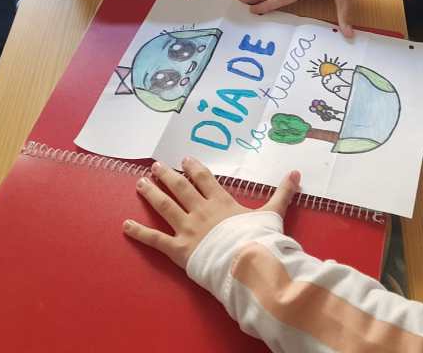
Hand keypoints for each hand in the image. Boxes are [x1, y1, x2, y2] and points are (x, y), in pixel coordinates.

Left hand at [124, 158, 299, 268]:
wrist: (246, 262)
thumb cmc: (259, 238)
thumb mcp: (273, 213)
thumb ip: (283, 193)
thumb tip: (296, 173)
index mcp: (221, 202)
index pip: (204, 179)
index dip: (194, 168)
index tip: (185, 159)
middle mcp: (200, 211)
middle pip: (180, 188)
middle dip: (168, 175)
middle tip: (156, 166)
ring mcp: (187, 229)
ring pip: (165, 207)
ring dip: (152, 193)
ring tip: (140, 183)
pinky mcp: (177, 249)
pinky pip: (155, 239)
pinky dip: (139, 232)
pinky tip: (125, 225)